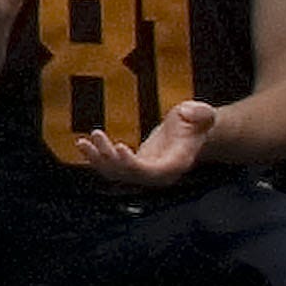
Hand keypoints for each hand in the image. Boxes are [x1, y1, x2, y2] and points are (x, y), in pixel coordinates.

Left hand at [78, 98, 216, 185]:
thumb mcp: (202, 114)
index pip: (152, 172)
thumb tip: (189, 111)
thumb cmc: (197, 122)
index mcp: (175, 164)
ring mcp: (144, 173)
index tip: (120, 148)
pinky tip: (83, 144)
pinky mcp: (133, 166)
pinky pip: (111, 167)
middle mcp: (158, 174)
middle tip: (97, 135)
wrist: (193, 133)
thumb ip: (200, 113)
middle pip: (129, 174)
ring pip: (116, 173)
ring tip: (82, 142)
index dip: (134, 164)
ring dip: (97, 160)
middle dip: (110, 158)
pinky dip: (96, 158)